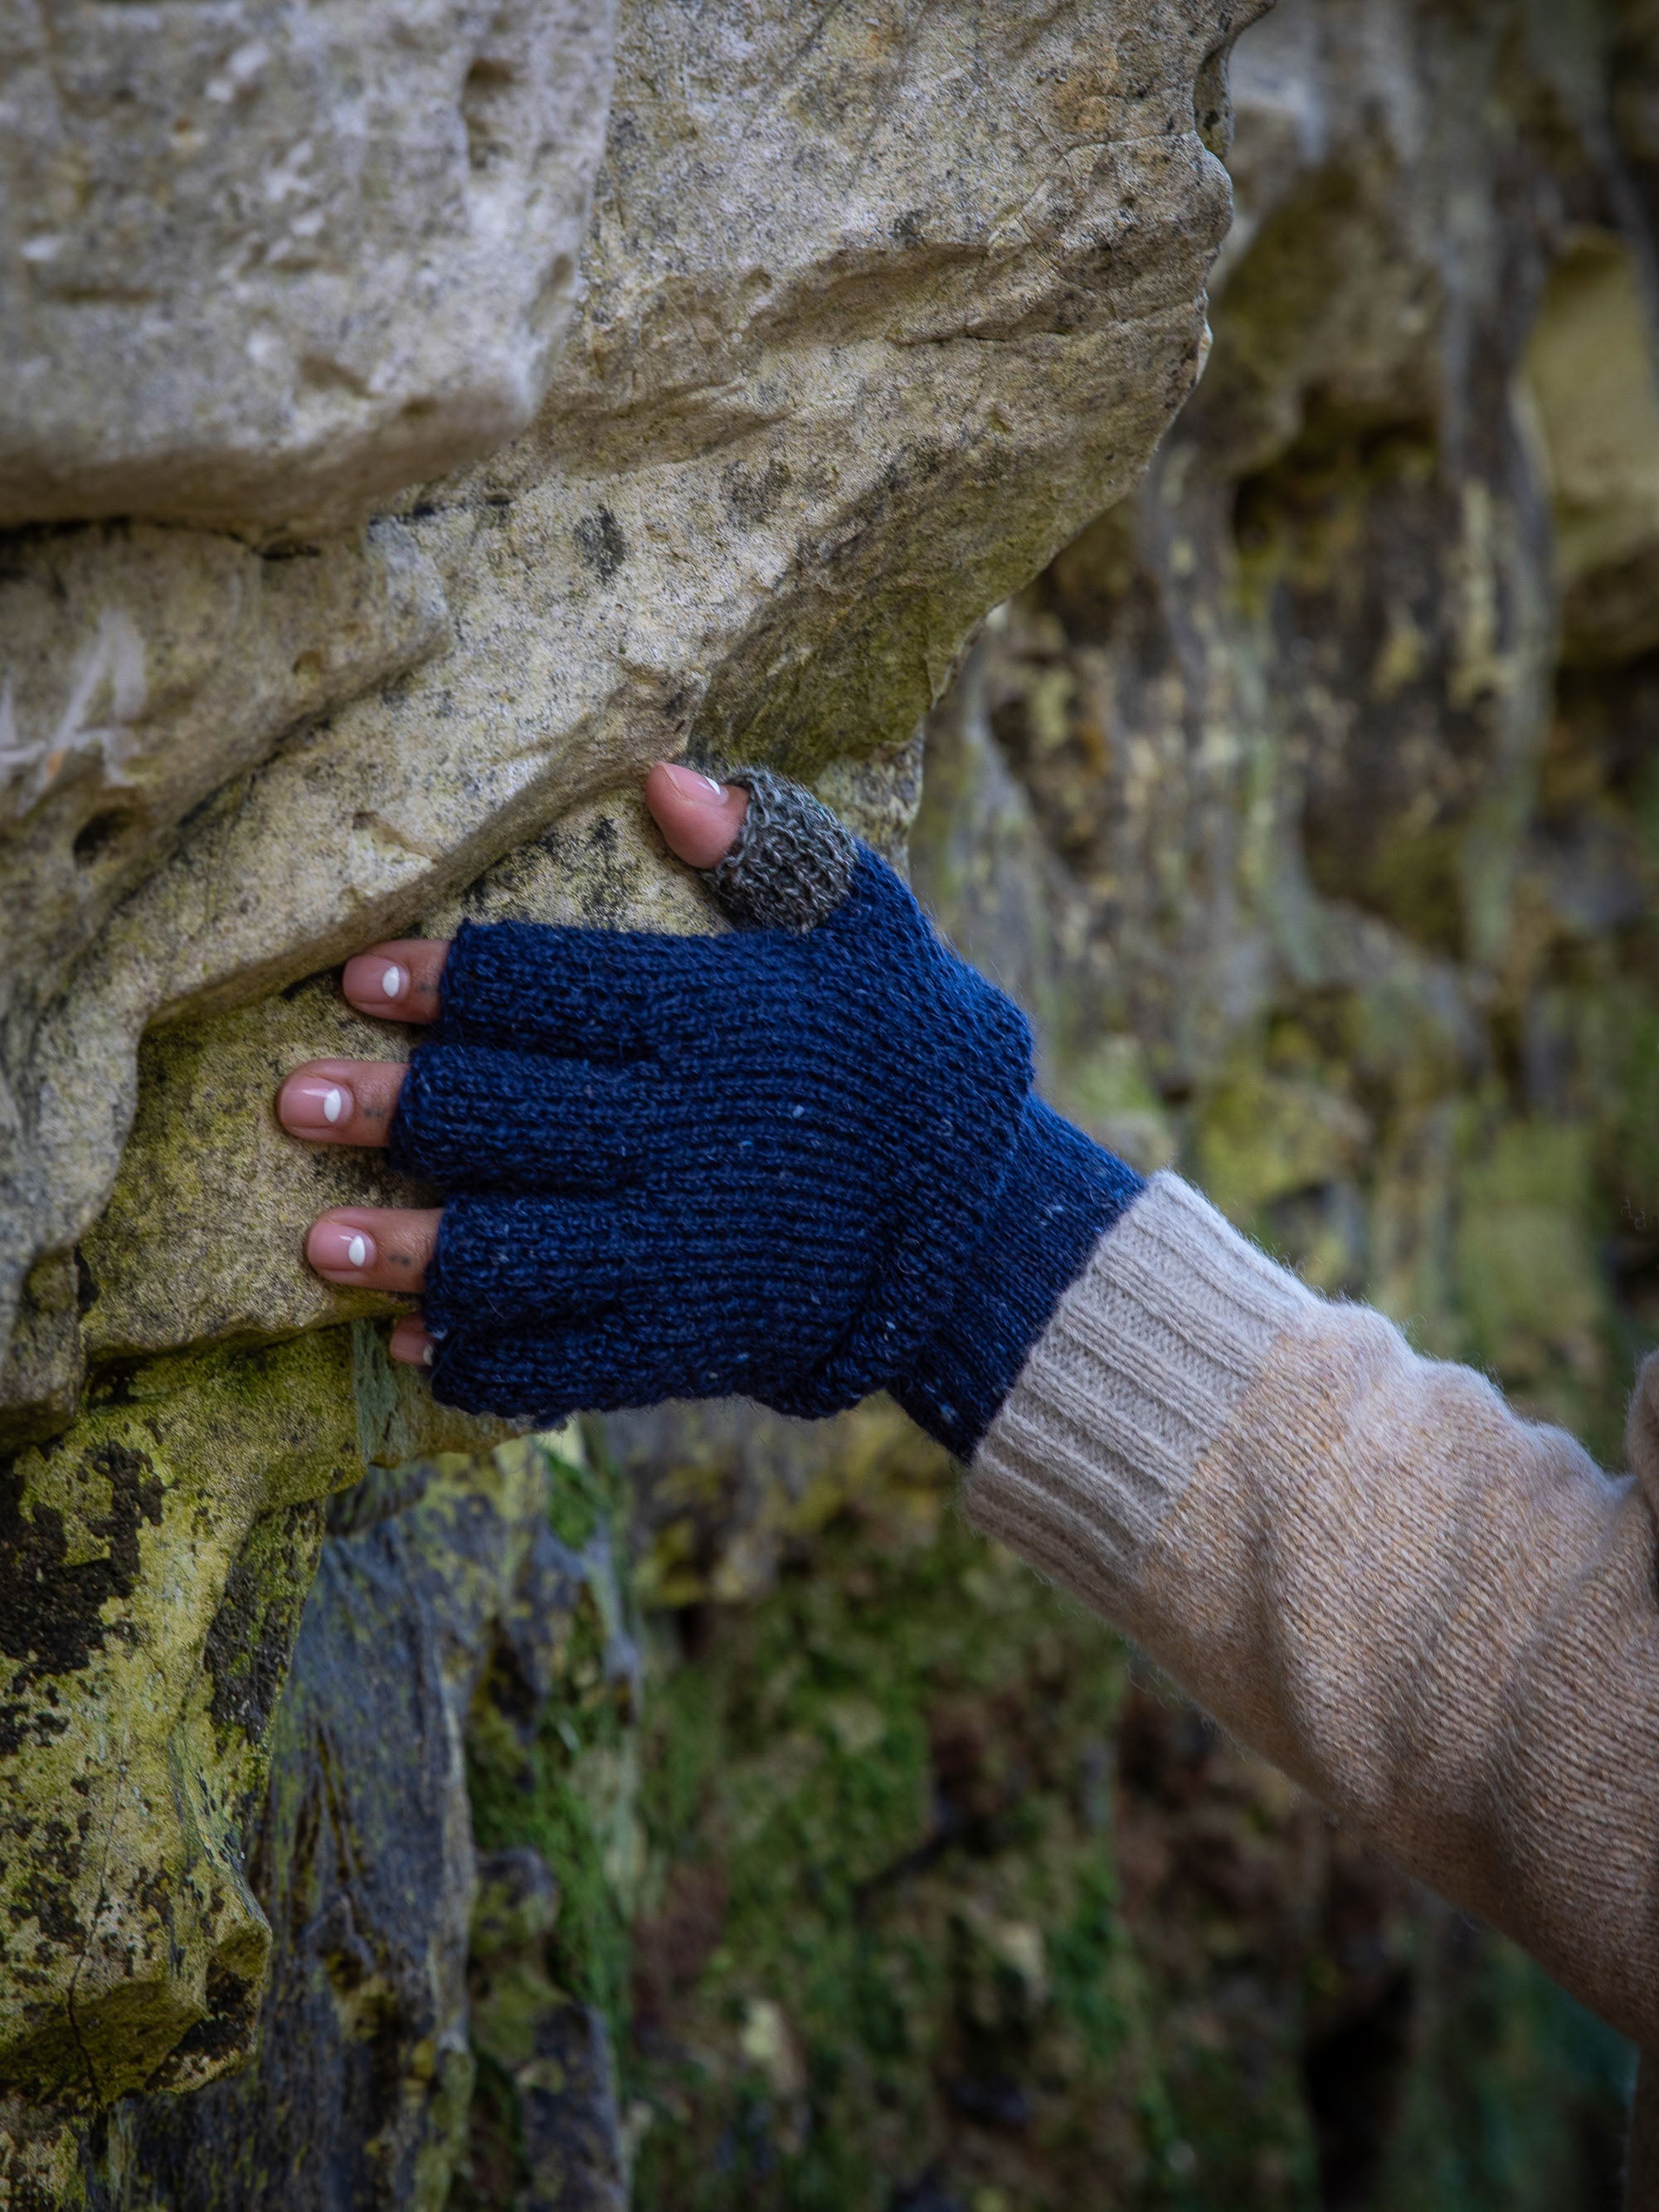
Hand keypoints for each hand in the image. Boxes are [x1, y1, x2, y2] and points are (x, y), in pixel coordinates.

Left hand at [275, 761, 1138, 1455]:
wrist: (990, 1224)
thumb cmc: (911, 1057)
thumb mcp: (874, 928)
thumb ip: (779, 850)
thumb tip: (662, 776)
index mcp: (718, 1021)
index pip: (548, 989)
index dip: (444, 982)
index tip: (366, 981)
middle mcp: (689, 1135)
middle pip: (505, 1118)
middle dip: (391, 1112)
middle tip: (295, 1102)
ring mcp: (689, 1249)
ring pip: (514, 1252)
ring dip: (407, 1252)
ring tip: (318, 1247)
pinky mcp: (697, 1343)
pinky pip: (569, 1361)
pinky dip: (489, 1360)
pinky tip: (424, 1348)